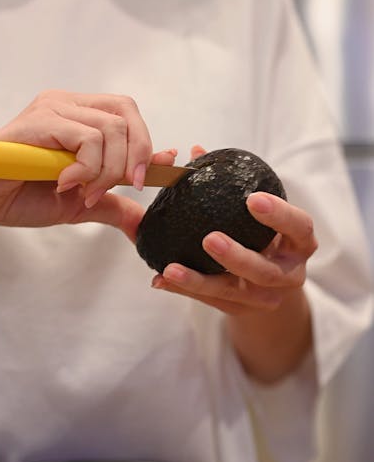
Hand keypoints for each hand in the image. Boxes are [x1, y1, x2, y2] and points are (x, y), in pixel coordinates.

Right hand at [0, 90, 175, 238]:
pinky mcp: (40, 121)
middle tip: (120, 188)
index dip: (148, 141)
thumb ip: (112, 204)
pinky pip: (87, 139)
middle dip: (134, 157)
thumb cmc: (22, 195)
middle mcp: (68, 104)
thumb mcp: (80, 204)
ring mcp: (53, 108)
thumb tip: (142, 222)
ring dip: (106, 170)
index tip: (160, 170)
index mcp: (79, 115)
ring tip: (83, 191)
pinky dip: (87, 168)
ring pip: (110, 130)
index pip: (127, 114)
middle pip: (126, 115)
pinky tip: (64, 183)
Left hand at [152, 190, 317, 315]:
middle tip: (210, 238)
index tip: (253, 199)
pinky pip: (211, 302)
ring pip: (233, 293)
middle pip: (265, 270)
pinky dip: (184, 290)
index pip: (299, 227)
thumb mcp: (261, 216)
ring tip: (171, 268)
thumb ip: (231, 186)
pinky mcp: (241, 311)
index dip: (280, 215)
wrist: (272, 286)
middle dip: (237, 256)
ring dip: (200, 281)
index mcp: (300, 243)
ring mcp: (266, 298)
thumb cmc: (263, 235)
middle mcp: (289, 274)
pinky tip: (160, 279)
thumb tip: (196, 150)